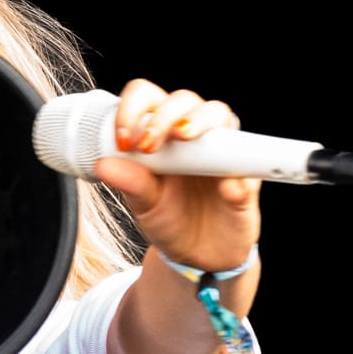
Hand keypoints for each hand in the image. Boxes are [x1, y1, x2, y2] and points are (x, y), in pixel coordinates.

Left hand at [88, 79, 261, 273]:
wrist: (199, 254)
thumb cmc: (170, 220)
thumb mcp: (145, 206)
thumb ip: (131, 184)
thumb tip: (104, 165)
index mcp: (160, 133)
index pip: (147, 99)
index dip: (132, 110)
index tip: (124, 141)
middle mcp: (192, 133)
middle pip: (183, 100)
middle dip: (164, 115)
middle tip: (150, 144)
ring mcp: (222, 149)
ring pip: (218, 113)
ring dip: (201, 120)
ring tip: (185, 137)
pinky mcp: (246, 174)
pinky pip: (248, 162)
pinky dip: (236, 170)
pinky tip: (226, 187)